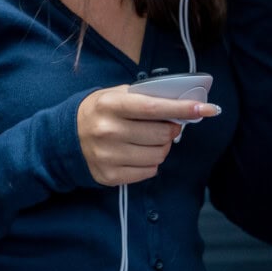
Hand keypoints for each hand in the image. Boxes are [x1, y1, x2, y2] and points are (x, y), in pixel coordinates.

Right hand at [77, 85, 220, 185]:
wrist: (66, 137)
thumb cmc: (100, 111)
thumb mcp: (117, 95)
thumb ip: (146, 97)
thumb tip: (182, 104)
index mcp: (111, 105)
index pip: (153, 107)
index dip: (182, 108)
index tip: (205, 108)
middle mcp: (108, 131)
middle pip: (161, 134)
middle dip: (172, 129)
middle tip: (167, 125)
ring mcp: (108, 156)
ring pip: (158, 155)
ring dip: (163, 147)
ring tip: (151, 140)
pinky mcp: (109, 176)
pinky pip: (148, 171)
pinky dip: (152, 162)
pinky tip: (139, 153)